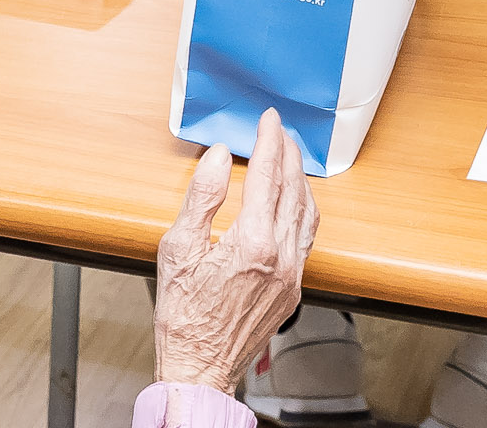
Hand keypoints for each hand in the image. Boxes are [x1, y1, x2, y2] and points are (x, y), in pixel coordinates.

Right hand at [153, 109, 317, 393]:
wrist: (200, 367)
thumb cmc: (183, 315)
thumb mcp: (178, 249)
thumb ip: (201, 197)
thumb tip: (218, 157)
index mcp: (253, 242)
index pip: (267, 175)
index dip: (269, 141)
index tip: (268, 120)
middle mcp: (281, 256)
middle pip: (293, 188)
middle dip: (288, 153)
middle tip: (280, 131)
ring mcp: (292, 274)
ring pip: (308, 212)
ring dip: (301, 179)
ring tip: (290, 158)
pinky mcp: (293, 289)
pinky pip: (307, 237)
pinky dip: (304, 209)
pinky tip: (295, 203)